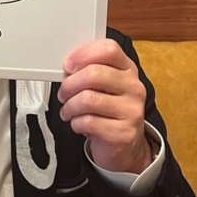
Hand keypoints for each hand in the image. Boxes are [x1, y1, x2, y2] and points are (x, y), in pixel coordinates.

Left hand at [57, 38, 151, 173]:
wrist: (124, 146)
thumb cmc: (108, 109)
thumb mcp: (103, 85)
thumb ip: (90, 70)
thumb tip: (67, 66)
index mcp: (127, 69)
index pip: (109, 49)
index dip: (84, 54)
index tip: (68, 65)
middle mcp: (134, 87)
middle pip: (94, 74)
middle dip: (70, 84)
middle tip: (63, 92)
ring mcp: (132, 111)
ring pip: (88, 99)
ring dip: (69, 105)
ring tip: (67, 110)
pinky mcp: (124, 133)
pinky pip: (88, 121)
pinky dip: (75, 122)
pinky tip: (77, 123)